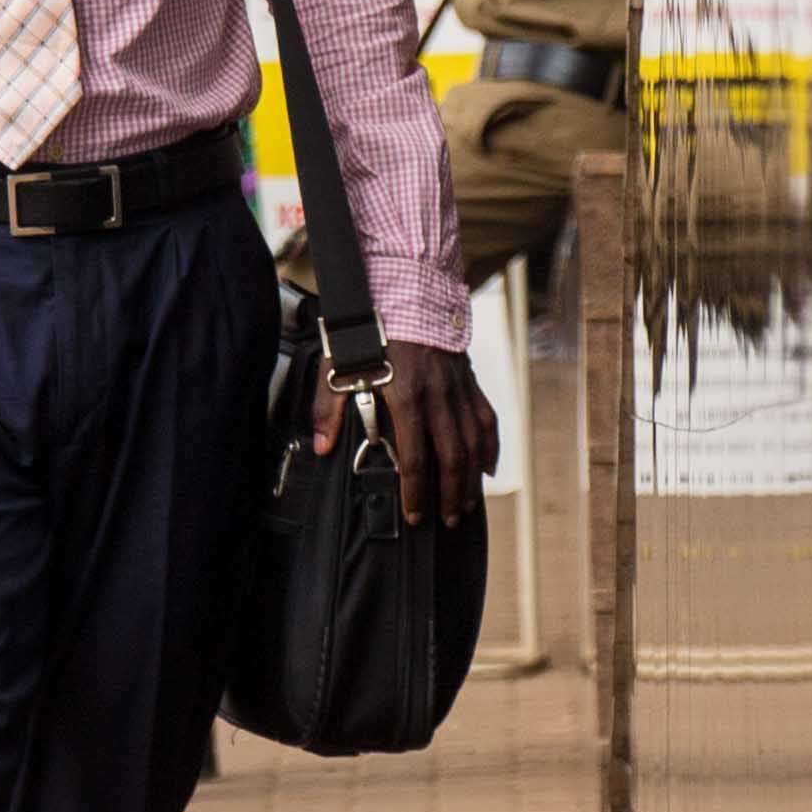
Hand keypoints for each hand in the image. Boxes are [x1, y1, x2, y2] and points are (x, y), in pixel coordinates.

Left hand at [311, 336, 497, 524]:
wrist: (404, 291)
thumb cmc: (368, 331)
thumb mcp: (338, 367)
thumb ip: (328, 408)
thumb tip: (322, 447)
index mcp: (406, 398)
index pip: (416, 458)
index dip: (416, 491)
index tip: (414, 514)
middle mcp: (438, 397)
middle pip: (452, 457)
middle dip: (450, 493)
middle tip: (447, 519)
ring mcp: (457, 389)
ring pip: (474, 442)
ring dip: (471, 477)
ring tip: (466, 504)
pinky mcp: (468, 380)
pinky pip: (486, 418)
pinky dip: (490, 446)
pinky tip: (488, 469)